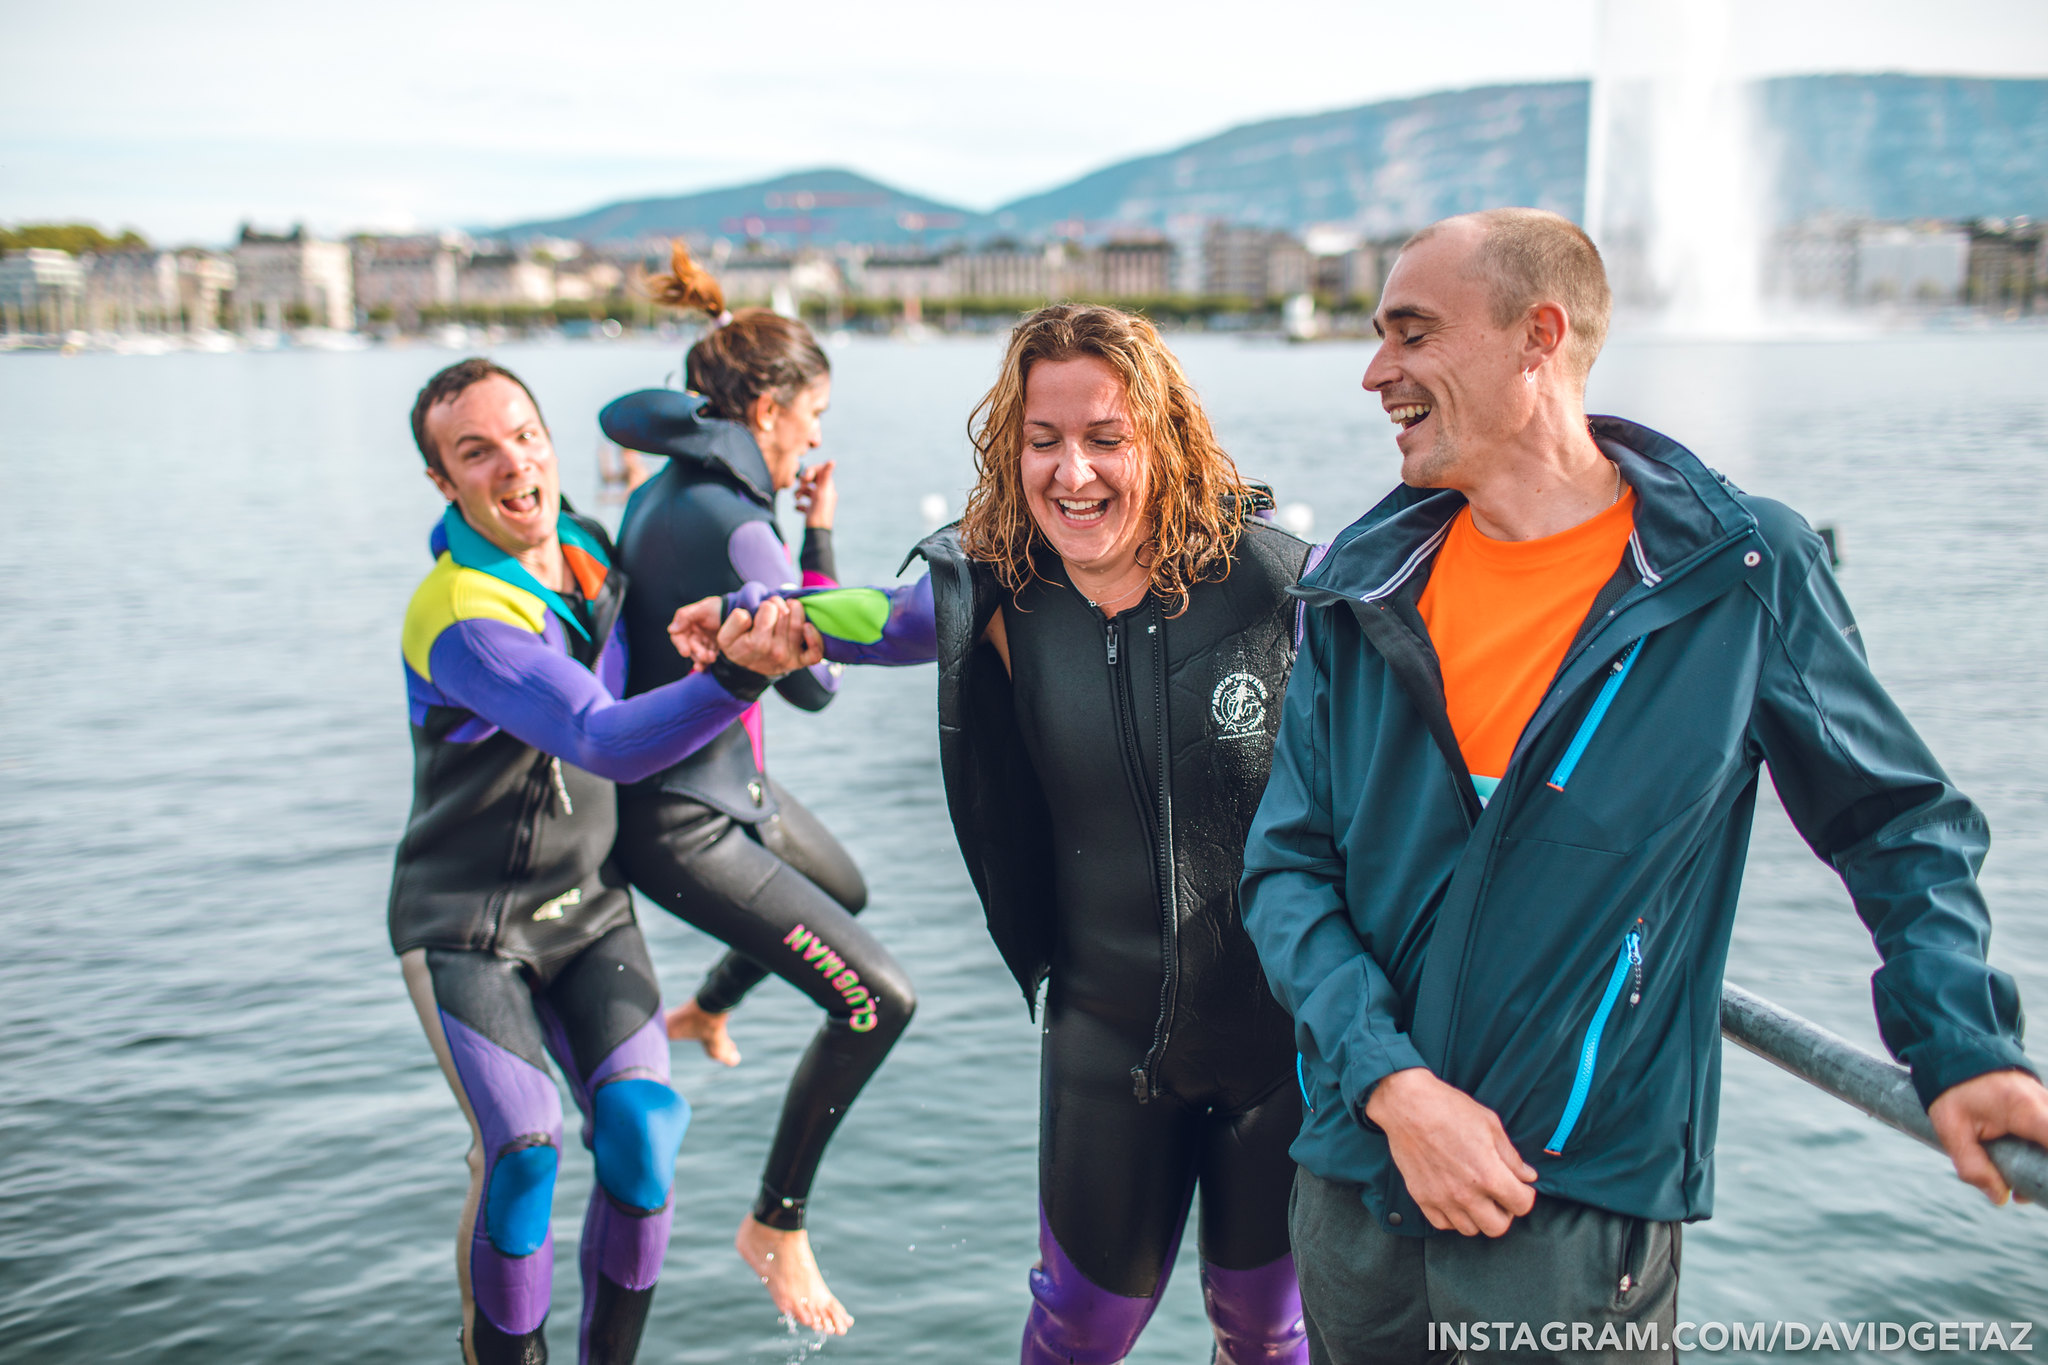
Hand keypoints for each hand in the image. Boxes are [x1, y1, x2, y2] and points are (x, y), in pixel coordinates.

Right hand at [667, 597, 723, 667]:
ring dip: (702, 659)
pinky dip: (707, 662)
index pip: (678, 636)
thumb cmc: (719, 607)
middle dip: (696, 653)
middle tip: (704, 656)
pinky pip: (708, 657)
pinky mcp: (713, 648)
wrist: (738, 611)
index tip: (686, 652)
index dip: (680, 645)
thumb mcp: (704, 608)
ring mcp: (704, 641)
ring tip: (711, 658)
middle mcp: (694, 633)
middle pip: (689, 647)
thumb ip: (686, 617)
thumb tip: (671, 629)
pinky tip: (710, 664)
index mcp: (688, 624)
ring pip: (698, 654)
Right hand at [718, 595, 823, 675]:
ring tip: (787, 607)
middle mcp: (775, 652)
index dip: (765, 605)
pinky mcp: (801, 662)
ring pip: (799, 625)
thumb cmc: (739, 647)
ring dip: (795, 610)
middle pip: (785, 614)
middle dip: (779, 605)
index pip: (769, 610)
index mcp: (756, 643)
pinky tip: (807, 626)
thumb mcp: (726, 637)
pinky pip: (815, 652)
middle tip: (774, 607)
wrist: (748, 670)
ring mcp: (789, 657)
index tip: (762, 609)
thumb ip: (734, 622)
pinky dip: (815, 637)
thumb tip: (748, 615)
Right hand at [793, 460, 836, 528]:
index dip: (811, 471)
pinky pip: (804, 504)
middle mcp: (824, 494)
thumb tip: (832, 461)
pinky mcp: (812, 511)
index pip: (820, 471)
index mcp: (828, 488)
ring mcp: (818, 503)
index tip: (805, 478)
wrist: (817, 533)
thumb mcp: (822, 493)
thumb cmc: (819, 513)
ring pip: (807, 491)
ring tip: (796, 499)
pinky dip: (799, 505)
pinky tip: (798, 508)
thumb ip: (826, 477)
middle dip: (803, 482)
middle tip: (800, 487)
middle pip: (812, 481)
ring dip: (799, 493)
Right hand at [1364, 1067, 1538, 1236]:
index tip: (1520, 1186)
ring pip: (1470, 1230)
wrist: (1407, 1106)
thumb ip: (1511, 1156)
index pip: (1521, 1205)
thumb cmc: (1449, 1109)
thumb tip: (1527, 1176)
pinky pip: (1443, 1224)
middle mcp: (1466, 1194)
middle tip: (1500, 1195)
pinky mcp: (1421, 1197)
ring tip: (1477, 1197)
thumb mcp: (1490, 1125)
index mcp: (1489, 1175)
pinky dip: (1453, 1217)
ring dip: (1478, 1216)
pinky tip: (1455, 1199)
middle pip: (1497, 1227)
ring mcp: (1442, 1199)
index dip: (1525, 1195)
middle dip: (1505, 1212)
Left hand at [1929, 1069, 2047, 1204]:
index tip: (2042, 1181)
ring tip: (2021, 1188)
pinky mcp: (2045, 1107)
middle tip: (2025, 1193)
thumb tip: (2001, 1199)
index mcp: (2025, 1110)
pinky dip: (2041, 1152)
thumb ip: (1972, 1165)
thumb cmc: (1953, 1090)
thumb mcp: (1951, 1129)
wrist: (1955, 1055)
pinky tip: (2025, 1169)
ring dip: (2042, 1165)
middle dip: (2044, 1172)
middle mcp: (2045, 1104)